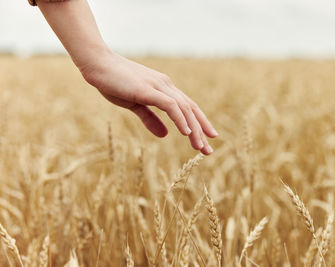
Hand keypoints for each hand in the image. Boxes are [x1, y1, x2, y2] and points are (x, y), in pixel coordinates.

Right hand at [80, 51, 217, 154]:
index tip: (209, 137)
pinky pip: (169, 105)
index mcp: (164, 88)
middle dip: (202, 130)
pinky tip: (186, 132)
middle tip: (208, 150)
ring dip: (194, 129)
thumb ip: (150, 119)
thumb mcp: (135, 104)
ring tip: (200, 147)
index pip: (187, 107)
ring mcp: (158, 86)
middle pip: (190, 109)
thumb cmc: (114, 82)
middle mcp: (166, 85)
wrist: (97, 64)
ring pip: (184, 109)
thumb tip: (164, 135)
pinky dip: (180, 119)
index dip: (200, 122)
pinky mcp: (147, 89)